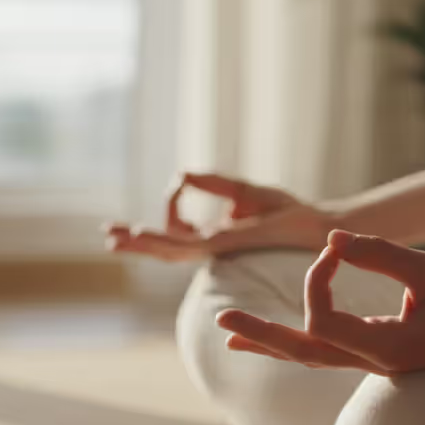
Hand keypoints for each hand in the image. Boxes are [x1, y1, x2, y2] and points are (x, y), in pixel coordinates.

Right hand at [104, 172, 328, 261]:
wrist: (317, 225)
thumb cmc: (289, 211)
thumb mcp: (244, 191)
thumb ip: (214, 184)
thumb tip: (180, 174)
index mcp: (216, 237)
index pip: (179, 229)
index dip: (172, 203)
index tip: (180, 181)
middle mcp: (213, 247)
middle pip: (165, 248)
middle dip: (136, 242)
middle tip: (108, 236)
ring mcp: (217, 248)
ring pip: (169, 250)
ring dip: (141, 243)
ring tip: (115, 239)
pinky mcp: (225, 244)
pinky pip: (186, 243)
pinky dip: (161, 237)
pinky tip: (142, 232)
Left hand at [216, 230, 424, 375]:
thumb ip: (379, 254)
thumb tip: (330, 237)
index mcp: (387, 350)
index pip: (321, 316)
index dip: (317, 275)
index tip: (336, 245)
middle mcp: (378, 364)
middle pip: (304, 351)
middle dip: (261, 333)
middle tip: (220, 320)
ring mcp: (382, 365)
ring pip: (315, 355)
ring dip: (274, 340)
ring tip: (233, 335)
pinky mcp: (390, 357)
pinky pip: (334, 351)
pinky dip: (304, 340)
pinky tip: (284, 336)